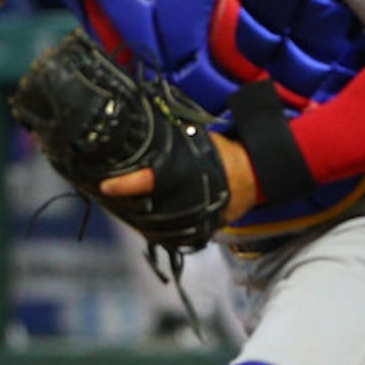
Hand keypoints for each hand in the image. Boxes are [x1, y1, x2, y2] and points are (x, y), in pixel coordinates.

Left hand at [102, 133, 255, 223]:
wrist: (258, 175)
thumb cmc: (224, 154)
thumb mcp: (196, 139)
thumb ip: (169, 140)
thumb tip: (139, 129)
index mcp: (187, 173)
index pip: (150, 180)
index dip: (127, 184)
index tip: (106, 186)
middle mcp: (189, 200)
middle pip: (147, 209)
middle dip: (125, 203)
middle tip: (108, 192)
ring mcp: (195, 220)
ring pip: (155, 227)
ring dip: (136, 218)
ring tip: (119, 205)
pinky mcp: (200, 231)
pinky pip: (170, 235)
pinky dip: (154, 228)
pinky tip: (141, 218)